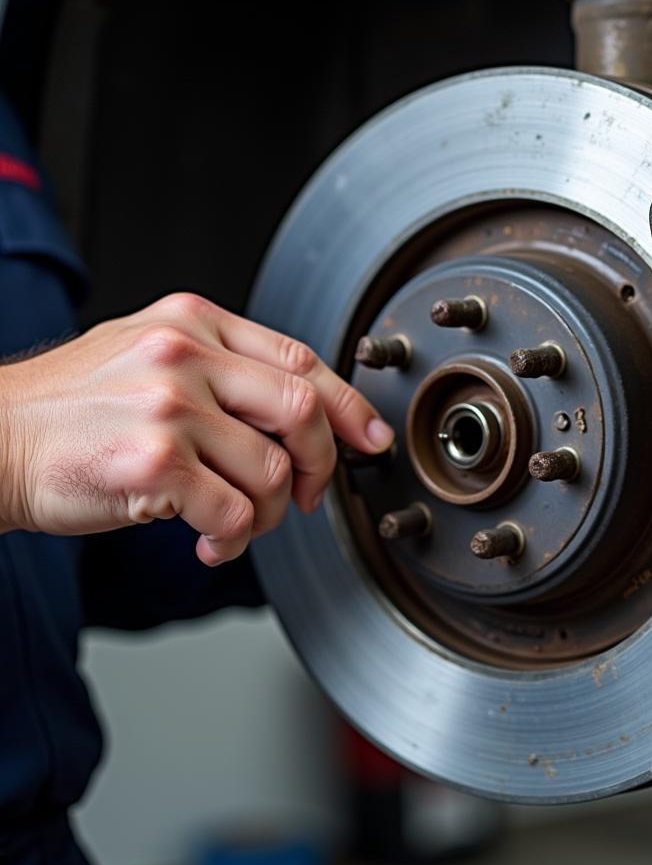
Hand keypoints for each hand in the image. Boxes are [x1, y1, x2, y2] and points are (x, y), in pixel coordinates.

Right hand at [0, 293, 391, 564]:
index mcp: (192, 321)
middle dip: (319, 464)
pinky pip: (234, 513)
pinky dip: (234, 540)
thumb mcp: (145, 354)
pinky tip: (210, 543)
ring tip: (236, 525)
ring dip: (268, 514)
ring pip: (272, 471)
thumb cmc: (69, 409)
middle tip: (305, 495)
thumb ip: (220, 369)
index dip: (348, 404)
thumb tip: (301, 412)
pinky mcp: (154, 462)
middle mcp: (184, 354)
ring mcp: (169, 405)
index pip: (299, 358)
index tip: (369, 437)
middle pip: (302, 409)